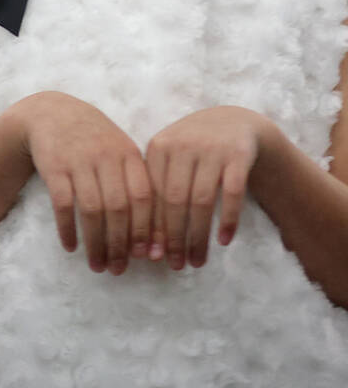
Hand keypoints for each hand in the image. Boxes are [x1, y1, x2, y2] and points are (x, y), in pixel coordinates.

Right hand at [12, 91, 152, 273]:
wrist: (51, 113)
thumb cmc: (95, 140)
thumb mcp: (120, 152)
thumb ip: (136, 184)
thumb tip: (152, 234)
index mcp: (129, 155)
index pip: (144, 198)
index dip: (147, 229)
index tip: (148, 257)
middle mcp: (106, 157)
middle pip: (118, 208)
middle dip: (120, 244)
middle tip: (119, 269)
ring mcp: (78, 161)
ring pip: (91, 210)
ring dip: (95, 243)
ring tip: (97, 266)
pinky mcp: (53, 167)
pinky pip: (63, 204)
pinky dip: (67, 229)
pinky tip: (70, 247)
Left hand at [143, 106, 267, 269]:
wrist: (234, 122)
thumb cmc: (194, 151)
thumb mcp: (171, 162)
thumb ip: (159, 193)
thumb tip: (148, 243)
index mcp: (158, 147)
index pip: (150, 195)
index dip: (149, 227)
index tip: (150, 256)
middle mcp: (183, 145)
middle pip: (173, 200)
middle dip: (173, 237)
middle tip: (174, 265)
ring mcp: (212, 149)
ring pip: (201, 201)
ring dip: (198, 235)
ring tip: (197, 261)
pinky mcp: (239, 155)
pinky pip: (231, 193)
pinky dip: (227, 219)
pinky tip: (223, 241)